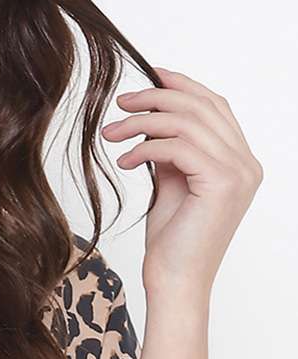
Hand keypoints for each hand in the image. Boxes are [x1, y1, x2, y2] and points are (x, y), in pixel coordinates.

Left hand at [100, 66, 262, 296]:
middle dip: (158, 98)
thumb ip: (171, 151)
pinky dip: (146, 147)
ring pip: (188, 123)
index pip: (215, 107)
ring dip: (143, 122)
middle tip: (121, 104)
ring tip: (111, 132)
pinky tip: (125, 159)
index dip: (183, 87)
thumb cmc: (173, 241)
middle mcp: (246, 164)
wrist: (175, 281)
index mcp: (240, 161)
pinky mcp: (221, 183)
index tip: (149, 77)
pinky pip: (178, 147)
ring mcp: (239, 173)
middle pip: (202, 108)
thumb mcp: (171, 184)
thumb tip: (153, 121)